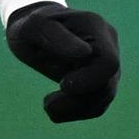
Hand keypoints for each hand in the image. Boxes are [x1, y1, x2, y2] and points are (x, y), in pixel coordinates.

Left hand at [2, 2, 120, 122]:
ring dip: (74, 108)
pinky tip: (55, 105)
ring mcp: (106, 64)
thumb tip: (86, 53)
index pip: (108, 63)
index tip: (62, 85)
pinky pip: (98, 104)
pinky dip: (76, 111)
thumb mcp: (33, 28)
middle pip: (107, 84)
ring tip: (48, 104)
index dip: (89, 81)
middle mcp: (108, 44)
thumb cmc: (30, 27)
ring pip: (104, 97)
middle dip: (77, 99)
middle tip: (47, 103)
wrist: (33, 33)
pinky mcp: (101, 80)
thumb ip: (57, 38)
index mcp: (94, 27)